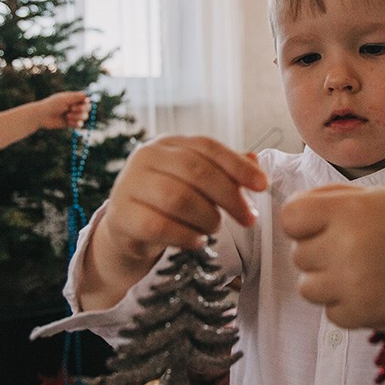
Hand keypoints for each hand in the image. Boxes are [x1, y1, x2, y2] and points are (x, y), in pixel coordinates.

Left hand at [36, 91, 91, 129]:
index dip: (87, 101)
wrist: (42, 116)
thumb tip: (88, 94)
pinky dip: (75, 123)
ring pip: (84, 117)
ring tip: (67, 116)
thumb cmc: (52, 105)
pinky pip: (79, 124)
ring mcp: (73, 115)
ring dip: (77, 117)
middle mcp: (75, 106)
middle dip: (82, 109)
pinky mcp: (70, 123)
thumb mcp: (65, 99)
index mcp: (73, 98)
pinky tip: (68, 122)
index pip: (86, 100)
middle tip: (71, 109)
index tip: (84, 101)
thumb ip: (77, 97)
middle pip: (88, 108)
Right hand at [101, 135, 269, 262]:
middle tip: (249, 218)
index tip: (263, 186)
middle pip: (195, 170)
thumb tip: (254, 160)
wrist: (128, 230)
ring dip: (207, 217)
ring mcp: (129, 185)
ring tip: (214, 228)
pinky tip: (197, 240)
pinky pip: (159, 226)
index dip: (238, 166)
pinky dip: (186, 236)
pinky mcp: (121, 216)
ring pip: (178, 198)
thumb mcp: (196, 183)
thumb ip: (223, 172)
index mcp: (167, 143)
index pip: (207, 147)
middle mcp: (145, 157)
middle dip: (229, 195)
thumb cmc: (168, 203)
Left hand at [281, 185, 384, 330]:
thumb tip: (287, 214)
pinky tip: (372, 290)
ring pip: (307, 288)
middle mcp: (348, 244)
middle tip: (353, 250)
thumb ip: (327, 199)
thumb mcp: (372, 198)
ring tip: (359, 271)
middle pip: (298, 255)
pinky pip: (329, 312)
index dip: (301, 224)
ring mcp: (354, 283)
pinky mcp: (362, 314)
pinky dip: (346, 306)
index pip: (290, 218)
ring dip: (327, 282)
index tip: (320, 228)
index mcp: (349, 209)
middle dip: (319, 253)